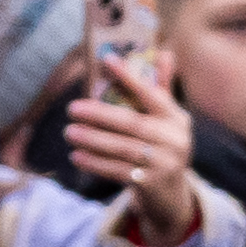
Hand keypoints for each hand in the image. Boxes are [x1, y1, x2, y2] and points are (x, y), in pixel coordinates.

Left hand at [63, 52, 201, 245]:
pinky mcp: (152, 183)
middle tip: (72, 108)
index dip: (130, 77)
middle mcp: (175, 140)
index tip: (107, 60)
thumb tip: (165, 52)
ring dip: (92, 140)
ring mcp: (165, 164)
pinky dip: (95, 163)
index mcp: (176, 118)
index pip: (152, 94)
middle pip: (133, 124)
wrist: (171, 194)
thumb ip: (160, 88)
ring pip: (123, 148)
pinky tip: (77, 156)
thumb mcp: (166, 119)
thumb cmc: (161, 145)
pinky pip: (119, 171)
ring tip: (69, 132)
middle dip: (100, 115)